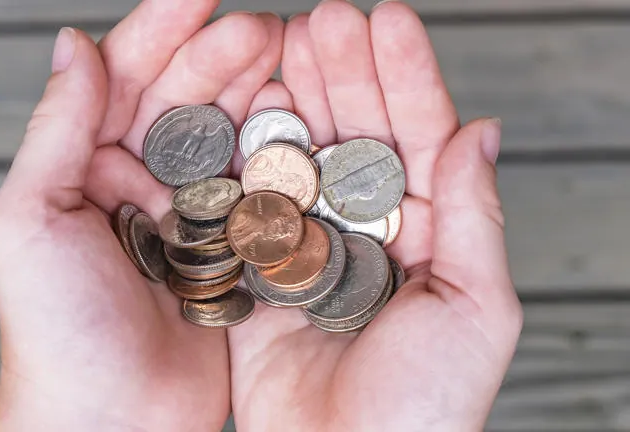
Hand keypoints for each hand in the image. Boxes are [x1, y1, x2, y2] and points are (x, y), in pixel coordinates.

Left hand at [0, 1, 283, 429]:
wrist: (109, 422)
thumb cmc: (57, 333)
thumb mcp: (32, 219)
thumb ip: (58, 129)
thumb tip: (73, 41)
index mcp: (87, 166)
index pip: (125, 79)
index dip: (163, 31)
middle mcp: (140, 182)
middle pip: (185, 99)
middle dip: (222, 58)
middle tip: (265, 29)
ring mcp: (191, 214)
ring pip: (228, 136)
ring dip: (256, 96)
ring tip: (290, 61)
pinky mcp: (233, 250)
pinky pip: (258, 189)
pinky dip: (280, 156)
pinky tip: (303, 124)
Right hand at [227, 2, 522, 430]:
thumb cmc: (424, 406)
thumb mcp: (475, 310)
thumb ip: (475, 218)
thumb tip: (482, 130)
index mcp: (428, 235)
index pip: (421, 139)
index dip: (406, 78)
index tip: (387, 20)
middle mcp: (369, 232)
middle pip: (357, 136)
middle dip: (343, 74)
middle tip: (324, 18)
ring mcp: (312, 246)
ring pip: (304, 157)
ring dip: (295, 99)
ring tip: (281, 43)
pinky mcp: (262, 269)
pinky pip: (256, 200)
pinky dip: (249, 153)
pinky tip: (246, 106)